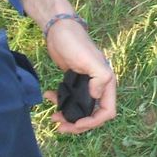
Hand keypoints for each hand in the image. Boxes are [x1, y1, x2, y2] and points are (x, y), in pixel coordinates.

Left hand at [43, 19, 116, 133]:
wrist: (59, 30)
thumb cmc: (76, 43)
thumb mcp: (89, 60)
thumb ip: (99, 78)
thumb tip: (96, 97)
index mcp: (107, 82)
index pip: (107, 111)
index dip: (94, 121)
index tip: (77, 123)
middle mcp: (99, 86)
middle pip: (93, 114)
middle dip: (78, 124)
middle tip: (60, 127)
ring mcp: (86, 85)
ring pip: (80, 110)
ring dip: (68, 117)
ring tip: (53, 117)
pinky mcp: (74, 81)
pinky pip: (69, 99)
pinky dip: (59, 102)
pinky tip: (49, 96)